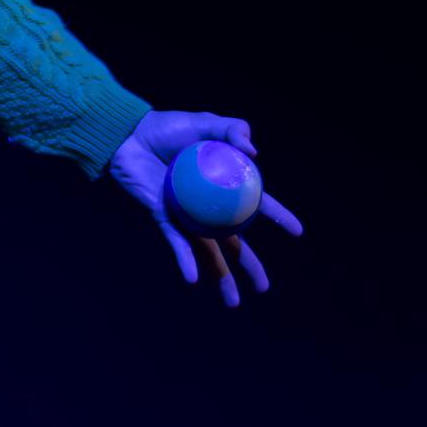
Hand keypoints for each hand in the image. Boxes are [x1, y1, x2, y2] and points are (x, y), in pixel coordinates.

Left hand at [106, 109, 303, 307]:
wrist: (129, 134)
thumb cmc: (166, 128)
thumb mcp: (205, 123)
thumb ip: (233, 129)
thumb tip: (254, 153)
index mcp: (223, 185)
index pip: (256, 204)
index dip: (277, 216)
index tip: (297, 232)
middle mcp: (207, 206)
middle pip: (235, 241)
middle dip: (250, 266)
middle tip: (264, 288)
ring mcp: (186, 215)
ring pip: (208, 252)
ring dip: (221, 277)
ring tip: (233, 303)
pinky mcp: (164, 217)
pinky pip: (177, 242)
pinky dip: (185, 260)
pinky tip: (192, 278)